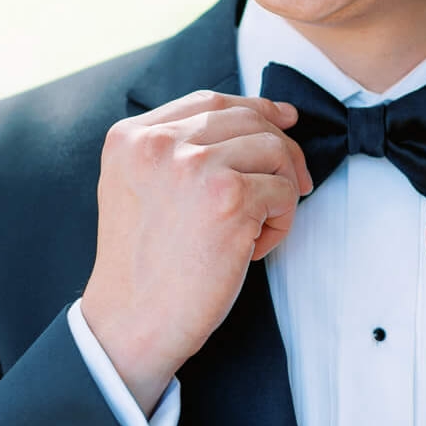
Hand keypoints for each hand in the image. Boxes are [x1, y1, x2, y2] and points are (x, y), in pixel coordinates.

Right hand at [81, 91, 311, 413]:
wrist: (133, 323)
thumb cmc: (144, 268)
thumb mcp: (136, 189)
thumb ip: (175, 153)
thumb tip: (257, 121)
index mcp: (131, 138)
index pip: (208, 101)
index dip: (254, 107)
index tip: (284, 119)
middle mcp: (159, 144)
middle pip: (247, 119)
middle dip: (281, 148)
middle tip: (294, 184)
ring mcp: (195, 167)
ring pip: (273, 150)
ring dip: (282, 188)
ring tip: (260, 228)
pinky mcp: (230, 198)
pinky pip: (285, 191)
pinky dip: (282, 221)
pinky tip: (255, 247)